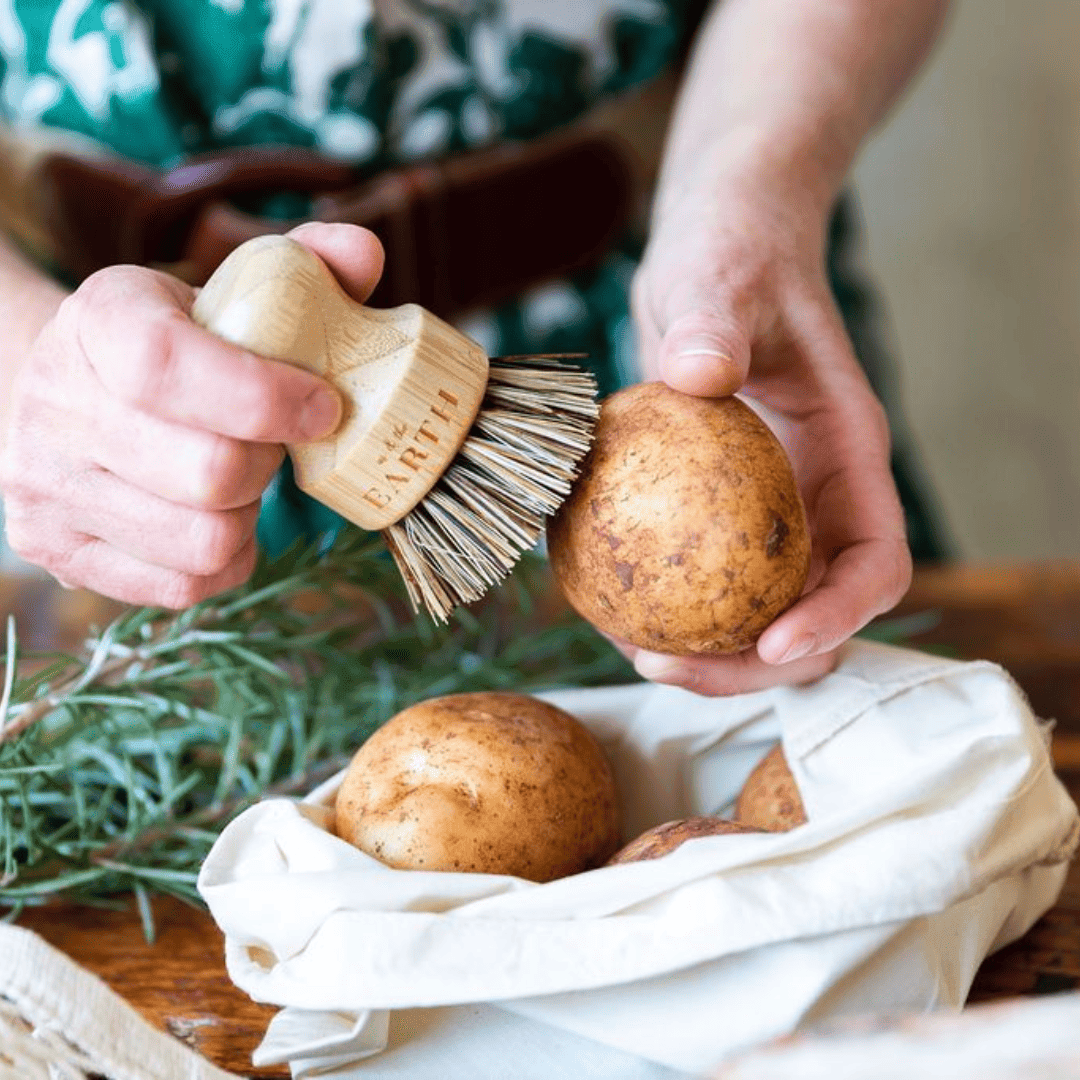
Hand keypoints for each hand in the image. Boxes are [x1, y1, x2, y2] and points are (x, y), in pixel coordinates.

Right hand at [0, 223, 383, 607]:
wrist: (63, 391)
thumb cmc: (176, 345)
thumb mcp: (226, 291)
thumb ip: (302, 269)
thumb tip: (366, 251)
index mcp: (97, 321)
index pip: (167, 367)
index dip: (264, 397)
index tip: (324, 405)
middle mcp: (54, 406)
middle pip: (207, 472)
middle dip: (267, 463)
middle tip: (274, 444)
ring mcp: (45, 488)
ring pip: (201, 540)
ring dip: (247, 517)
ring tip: (241, 479)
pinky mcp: (60, 553)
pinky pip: (182, 586)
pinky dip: (225, 560)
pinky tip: (219, 519)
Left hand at [625, 152, 911, 694]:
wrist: (713, 258)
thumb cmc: (732, 260)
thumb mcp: (719, 282)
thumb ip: (714, 324)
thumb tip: (701, 373)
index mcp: (846, 455)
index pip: (875, 560)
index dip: (838, 616)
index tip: (774, 644)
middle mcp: (817, 497)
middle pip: (815, 614)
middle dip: (754, 665)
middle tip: (665, 669)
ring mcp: (771, 510)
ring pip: (758, 612)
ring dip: (706, 651)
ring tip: (629, 651)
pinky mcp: (719, 511)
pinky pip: (703, 577)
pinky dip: (665, 606)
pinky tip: (605, 607)